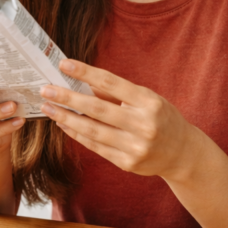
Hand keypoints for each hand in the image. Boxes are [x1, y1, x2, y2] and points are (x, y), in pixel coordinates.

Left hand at [39, 59, 202, 179]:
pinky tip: (63, 124)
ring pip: (92, 131)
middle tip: (45, 90)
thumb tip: (81, 82)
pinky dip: (76, 134)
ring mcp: (135, 147)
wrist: (182, 153)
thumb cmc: (161, 118)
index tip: (63, 64)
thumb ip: (117, 93)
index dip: (85, 73)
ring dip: (66, 118)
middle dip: (67, 98)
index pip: (110, 83)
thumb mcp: (146, 99)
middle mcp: (143, 124)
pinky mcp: (127, 163)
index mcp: (148, 102)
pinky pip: (95, 146)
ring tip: (48, 108)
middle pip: (96, 109)